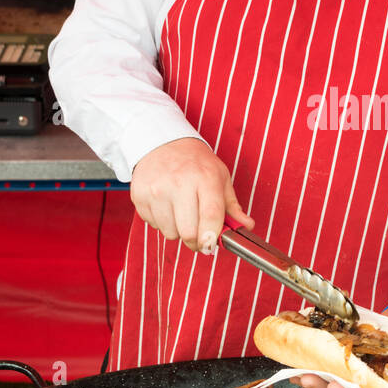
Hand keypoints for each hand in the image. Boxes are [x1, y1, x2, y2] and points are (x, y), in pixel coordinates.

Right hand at [130, 138, 253, 252]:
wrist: (162, 143)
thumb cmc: (195, 163)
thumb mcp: (220, 177)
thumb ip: (233, 206)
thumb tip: (248, 226)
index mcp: (205, 178)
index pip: (211, 217)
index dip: (212, 238)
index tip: (212, 244)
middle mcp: (179, 183)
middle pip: (189, 232)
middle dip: (196, 240)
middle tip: (198, 233)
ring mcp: (157, 190)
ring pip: (170, 233)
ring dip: (177, 231)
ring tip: (180, 213)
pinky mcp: (139, 195)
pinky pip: (154, 225)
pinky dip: (162, 222)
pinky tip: (166, 206)